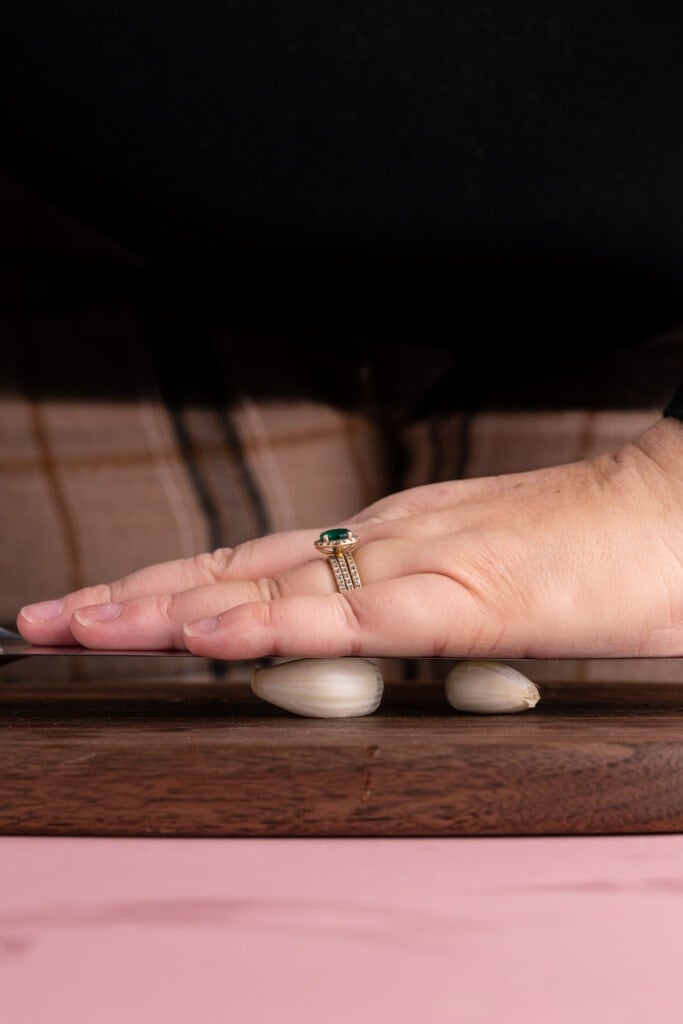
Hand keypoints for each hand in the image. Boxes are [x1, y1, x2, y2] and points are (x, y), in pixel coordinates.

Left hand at [16, 418, 682, 659]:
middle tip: (53, 617)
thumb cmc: (585, 557)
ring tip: (85, 625)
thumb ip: (407, 617)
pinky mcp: (461, 594)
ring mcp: (415, 560)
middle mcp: (382, 540)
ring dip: (170, 608)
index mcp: (384, 542)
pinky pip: (349, 615)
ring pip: (269, 586)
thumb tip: (355, 648)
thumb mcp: (472, 592)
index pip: (253, 566)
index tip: (107, 610)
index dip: (173, 590)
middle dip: (137, 597)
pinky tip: (207, 635)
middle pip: (236, 568)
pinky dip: (270, 624)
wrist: (668, 516)